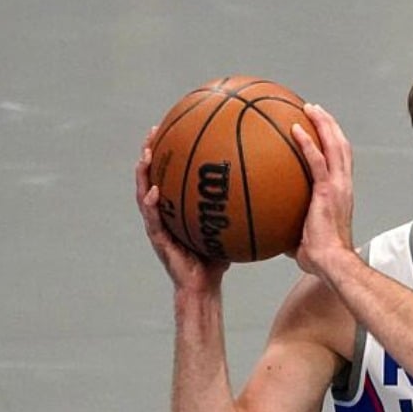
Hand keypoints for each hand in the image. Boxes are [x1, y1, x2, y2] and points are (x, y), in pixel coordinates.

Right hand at [135, 127, 228, 290]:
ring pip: (144, 193)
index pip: (170, 172)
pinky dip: (151, 204)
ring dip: (143, 173)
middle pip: (152, 175)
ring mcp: (158, 225)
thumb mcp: (229, 227)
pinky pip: (153, 219)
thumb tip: (269, 189)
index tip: (174, 126)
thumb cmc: (218, 256)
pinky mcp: (159, 239)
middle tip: (155, 130)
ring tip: (146, 154)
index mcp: (177, 206)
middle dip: (150, 152)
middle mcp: (164, 211)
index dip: (169, 150)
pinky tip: (154, 192)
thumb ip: (240, 209)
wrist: (204, 285)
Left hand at [291, 103, 357, 277]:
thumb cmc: (319, 256)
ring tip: (309, 108)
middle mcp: (344, 185)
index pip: (340, 161)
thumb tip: (266, 224)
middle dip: (329, 124)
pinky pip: (317, 160)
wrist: (331, 261)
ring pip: (335, 146)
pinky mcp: (328, 190)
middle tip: (314, 109)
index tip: (320, 129)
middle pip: (341, 146)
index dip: (333, 142)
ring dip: (323, 123)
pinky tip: (295, 128)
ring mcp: (338, 186)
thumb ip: (287, 223)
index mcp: (341, 194)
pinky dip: (307, 142)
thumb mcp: (300, 235)